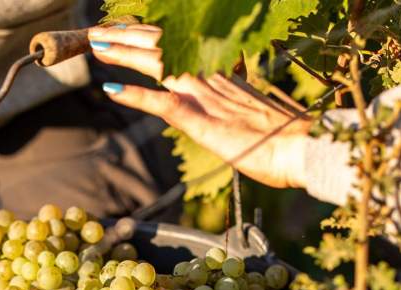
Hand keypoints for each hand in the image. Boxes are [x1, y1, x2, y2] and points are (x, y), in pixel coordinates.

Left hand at [87, 24, 311, 188]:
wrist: (303, 149)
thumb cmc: (285, 140)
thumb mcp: (253, 117)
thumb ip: (235, 106)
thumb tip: (231, 105)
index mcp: (221, 78)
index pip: (179, 48)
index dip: (150, 37)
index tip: (125, 30)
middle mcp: (209, 80)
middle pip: (163, 47)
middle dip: (127, 37)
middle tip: (98, 31)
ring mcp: (204, 97)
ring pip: (157, 65)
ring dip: (123, 54)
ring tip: (97, 47)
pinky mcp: (201, 121)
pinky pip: (161, 103)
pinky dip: (135, 95)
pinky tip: (112, 88)